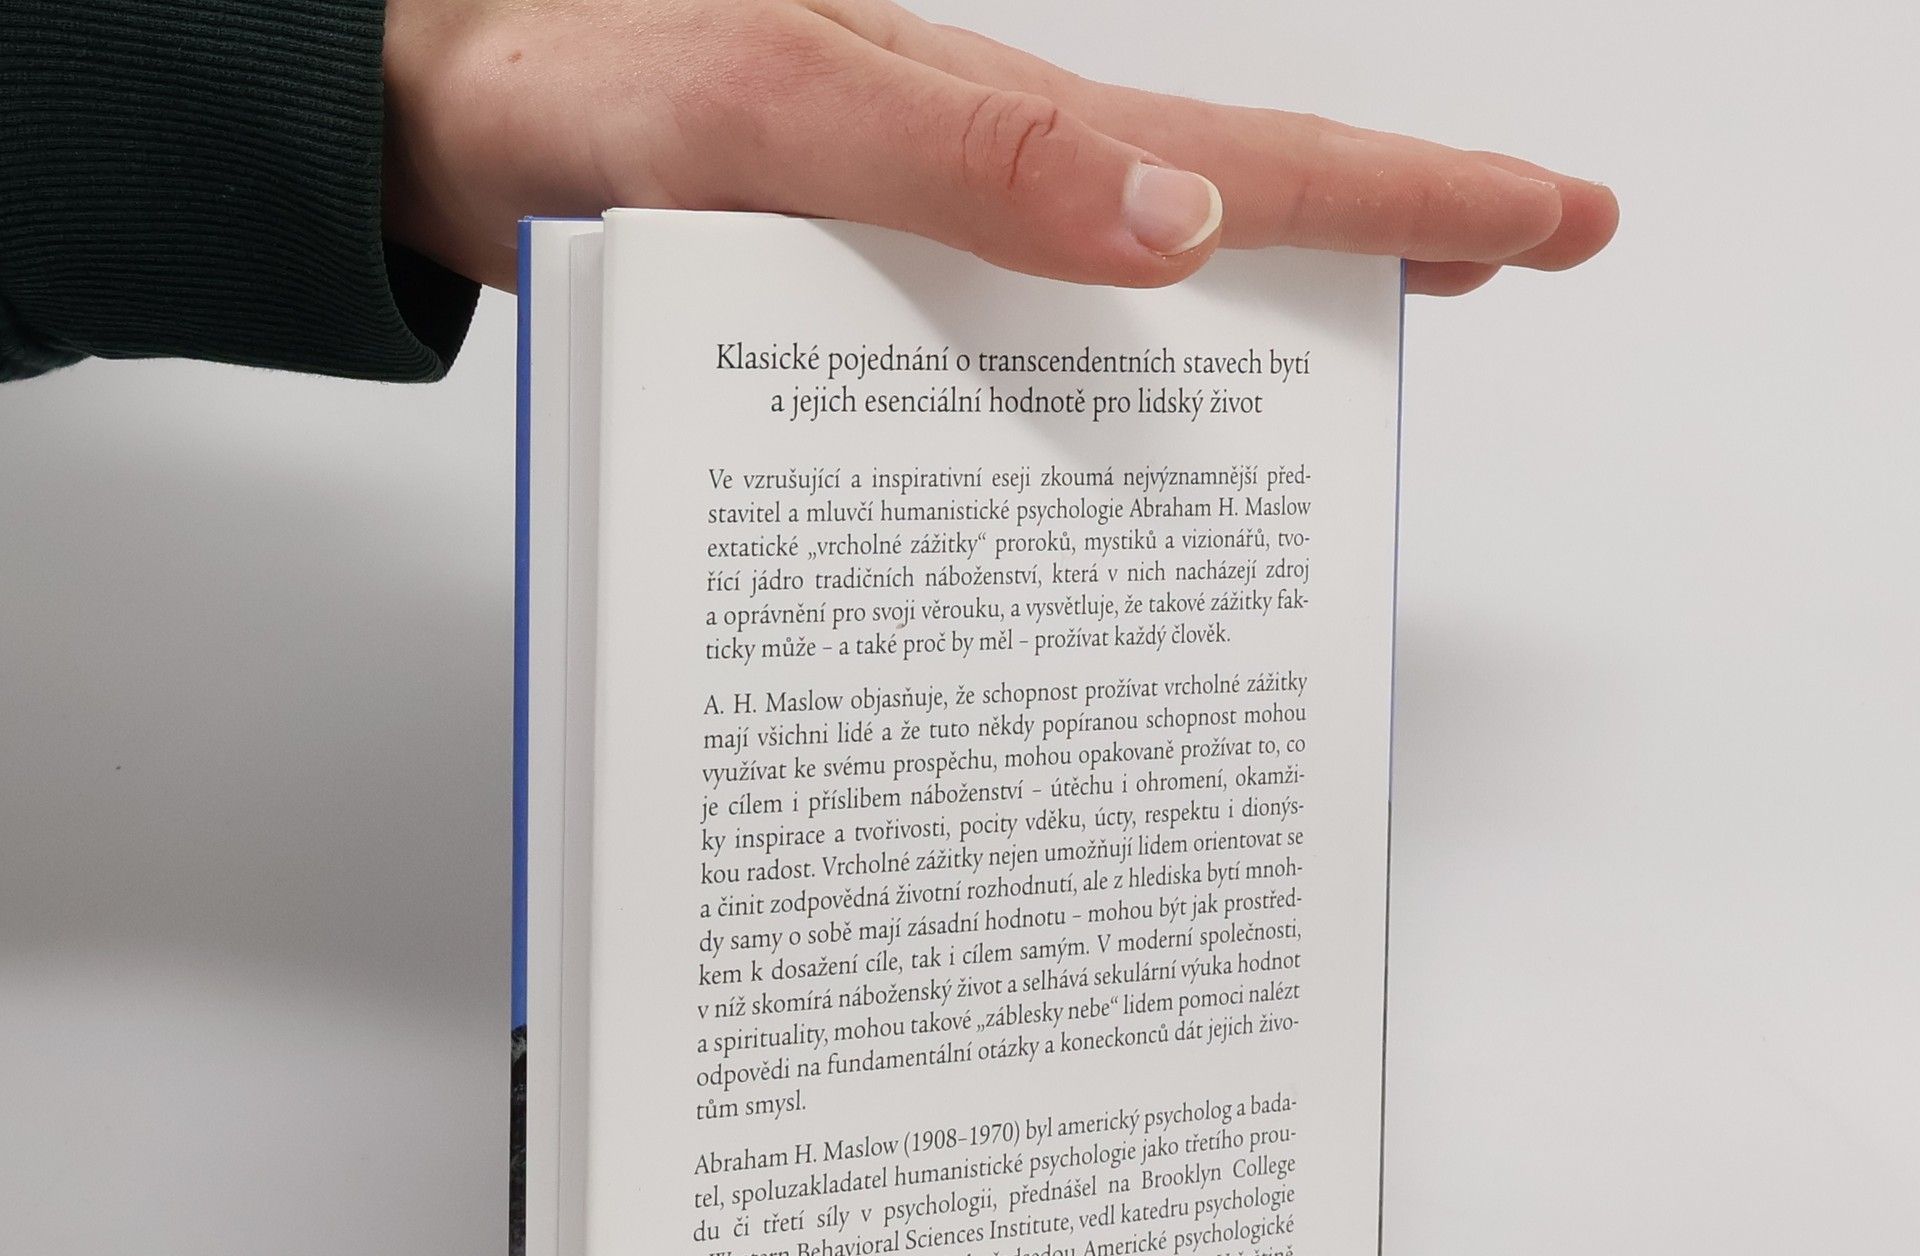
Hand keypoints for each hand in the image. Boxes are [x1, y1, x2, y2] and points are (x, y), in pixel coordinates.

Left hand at [383, 0, 1616, 296]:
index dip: (1416, 193)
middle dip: (1379, 239)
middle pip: (1223, 206)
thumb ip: (967, 162)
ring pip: (1130, 270)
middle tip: (1505, 270)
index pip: (1251, 163)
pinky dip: (1097, 361)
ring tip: (1347, 347)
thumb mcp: (772, 120)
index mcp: (998, 130)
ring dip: (1249, 304)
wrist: (435, 113)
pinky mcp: (864, 274)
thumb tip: (1180, 223)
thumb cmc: (577, 100)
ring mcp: (932, 223)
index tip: (1560, 217)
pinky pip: (1016, 319)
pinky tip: (1107, 400)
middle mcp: (984, 175)